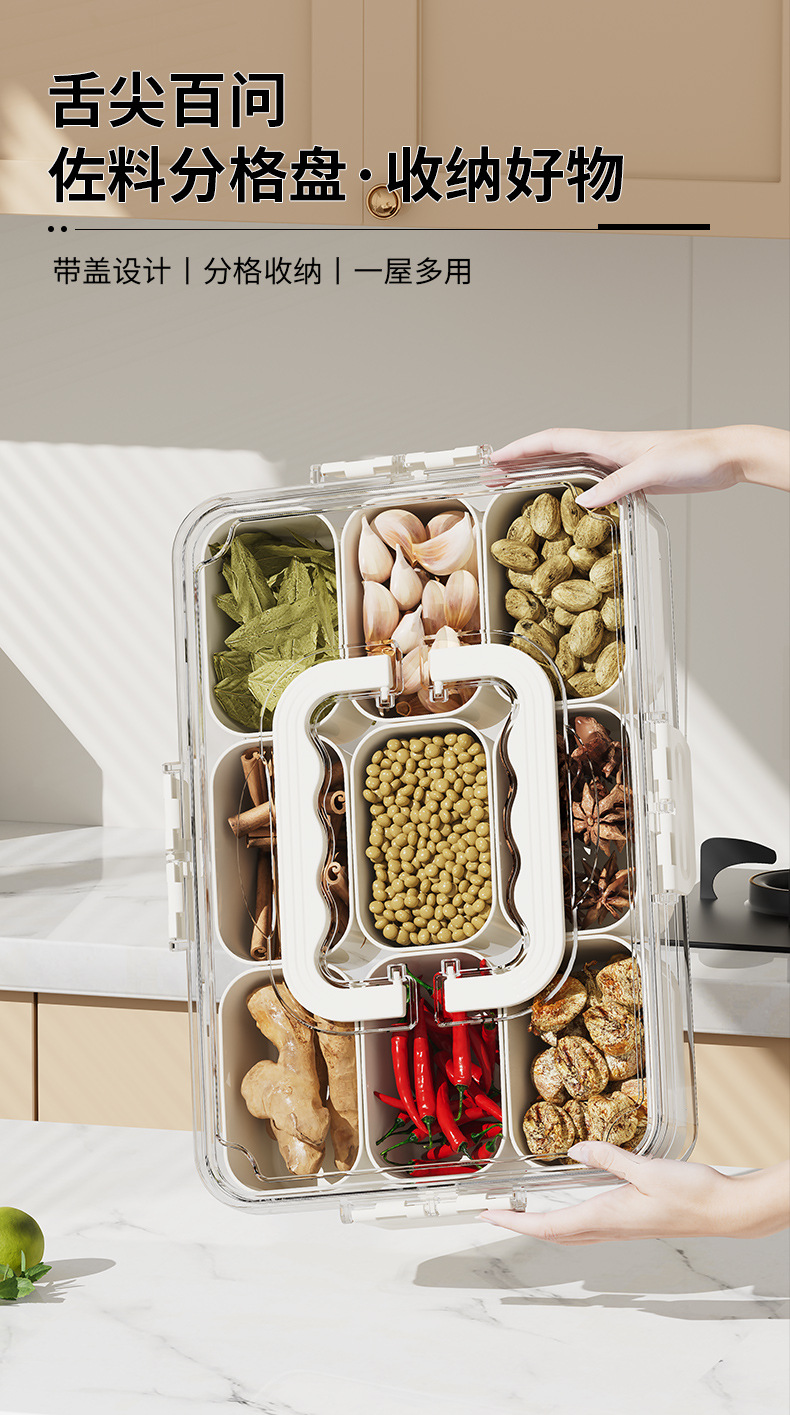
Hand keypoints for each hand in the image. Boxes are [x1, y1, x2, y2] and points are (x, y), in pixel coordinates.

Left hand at [478, 1145, 789, 1243]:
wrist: (722, 1211)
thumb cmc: (691, 1194)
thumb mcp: (645, 1169)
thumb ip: (608, 1159)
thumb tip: (576, 1152)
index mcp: (606, 1216)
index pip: (550, 1225)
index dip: (517, 1222)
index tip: (491, 1215)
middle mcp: (609, 1227)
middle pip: (554, 1233)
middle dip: (522, 1224)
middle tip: (496, 1214)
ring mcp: (620, 1228)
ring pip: (571, 1233)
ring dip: (543, 1225)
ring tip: (522, 1213)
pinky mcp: (631, 1222)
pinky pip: (588, 1228)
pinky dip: (567, 1222)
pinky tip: (569, 1211)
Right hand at [491, 425, 789, 506]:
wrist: (725, 456)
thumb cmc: (696, 455)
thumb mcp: (653, 471)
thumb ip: (617, 487)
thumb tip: (583, 503)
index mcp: (608, 443)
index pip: (554, 440)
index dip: (522, 448)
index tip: (496, 458)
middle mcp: (608, 451)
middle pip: (553, 453)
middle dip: (519, 462)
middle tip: (491, 475)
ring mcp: (617, 464)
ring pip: (566, 466)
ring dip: (537, 474)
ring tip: (511, 486)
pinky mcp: (629, 478)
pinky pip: (586, 481)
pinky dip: (566, 487)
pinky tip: (560, 500)